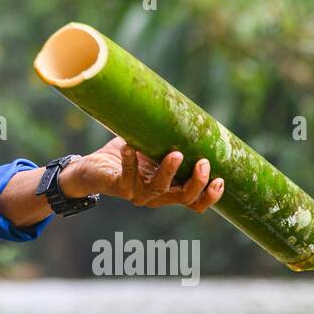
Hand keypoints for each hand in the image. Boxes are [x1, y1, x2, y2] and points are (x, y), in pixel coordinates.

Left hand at [60, 136, 223, 213]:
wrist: (91, 168)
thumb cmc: (127, 155)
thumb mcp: (153, 146)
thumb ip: (170, 137)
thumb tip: (190, 112)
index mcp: (169, 189)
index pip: (195, 201)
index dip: (210, 196)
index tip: (221, 180)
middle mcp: (156, 196)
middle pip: (184, 198)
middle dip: (196, 182)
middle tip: (203, 163)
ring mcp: (138, 193)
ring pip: (159, 188)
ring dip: (168, 172)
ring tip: (175, 154)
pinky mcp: (118, 187)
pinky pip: (127, 177)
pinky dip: (130, 161)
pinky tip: (130, 147)